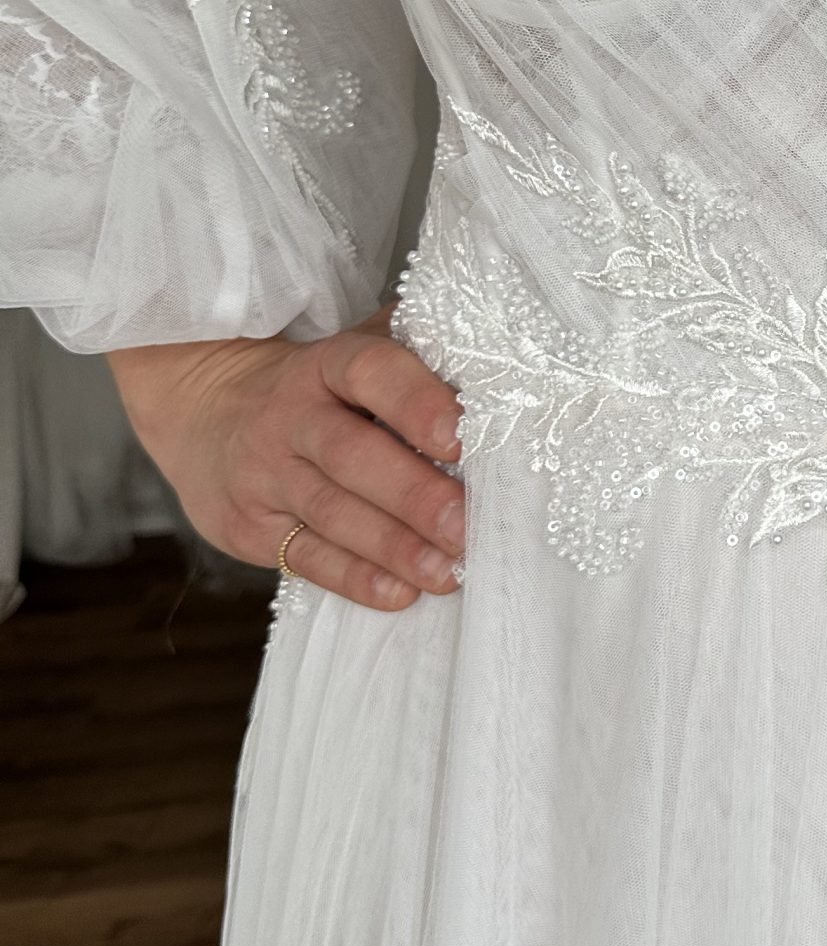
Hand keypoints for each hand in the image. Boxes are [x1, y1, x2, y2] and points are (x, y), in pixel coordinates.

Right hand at [107, 310, 464, 610]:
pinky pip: (305, 558)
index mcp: (327, 364)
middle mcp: (290, 417)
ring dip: (394, 547)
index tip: (461, 435)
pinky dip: (355, 579)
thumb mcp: (355, 352)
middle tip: (467, 525)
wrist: (204, 410)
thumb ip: (419, 352)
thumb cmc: (316, 386)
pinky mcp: (249, 527)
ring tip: (449, 572)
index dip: (416, 401)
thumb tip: (503, 361)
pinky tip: (400, 593)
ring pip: (331, 513)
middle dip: (414, 494)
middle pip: (351, 455)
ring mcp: (263, 475)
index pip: (370, 370)